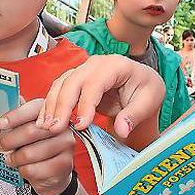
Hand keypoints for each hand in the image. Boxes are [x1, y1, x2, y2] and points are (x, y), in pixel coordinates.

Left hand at [0, 99, 75, 194]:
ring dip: (14, 159)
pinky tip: (25, 168)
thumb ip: (19, 118)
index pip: (34, 109)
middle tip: (2, 145)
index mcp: (53, 112)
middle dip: (10, 140)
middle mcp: (63, 127)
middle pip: (30, 132)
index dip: (16, 116)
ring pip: (29, 154)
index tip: (1, 124)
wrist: (54, 170)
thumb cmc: (38, 146)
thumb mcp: (29, 129)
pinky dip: (22, 170)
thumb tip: (3, 102)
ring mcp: (66, 145)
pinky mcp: (64, 164)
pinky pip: (32, 169)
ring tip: (12, 159)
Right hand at [40, 54, 164, 138]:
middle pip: (73, 81)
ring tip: (46, 128)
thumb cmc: (146, 90)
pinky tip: (45, 122)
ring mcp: (83, 70)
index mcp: (116, 65)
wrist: (141, 85)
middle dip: (62, 106)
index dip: (86, 104)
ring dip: (51, 106)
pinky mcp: (75, 80)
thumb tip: (122, 130)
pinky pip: (58, 89)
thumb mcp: (150, 101)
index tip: (81, 125)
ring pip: (61, 84)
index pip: (96, 83)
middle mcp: (96, 63)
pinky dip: (50, 105)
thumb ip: (135, 115)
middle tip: (56, 128)